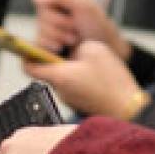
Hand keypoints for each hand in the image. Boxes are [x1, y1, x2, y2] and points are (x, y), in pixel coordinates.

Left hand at [25, 41, 145, 120]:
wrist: (128, 108)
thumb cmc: (112, 81)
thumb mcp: (94, 49)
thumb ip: (76, 47)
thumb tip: (72, 52)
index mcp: (59, 76)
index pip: (28, 66)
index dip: (26, 54)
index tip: (30, 45)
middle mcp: (60, 90)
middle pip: (47, 70)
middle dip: (55, 57)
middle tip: (69, 47)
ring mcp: (70, 98)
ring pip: (62, 77)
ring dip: (69, 67)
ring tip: (88, 61)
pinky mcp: (79, 102)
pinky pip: (73, 85)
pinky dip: (79, 77)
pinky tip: (95, 73)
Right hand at [32, 0, 129, 58]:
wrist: (106, 51)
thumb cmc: (98, 26)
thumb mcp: (84, 5)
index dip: (52, 5)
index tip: (67, 10)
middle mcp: (54, 11)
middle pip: (41, 15)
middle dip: (60, 24)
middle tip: (76, 27)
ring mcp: (50, 28)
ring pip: (40, 30)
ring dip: (59, 36)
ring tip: (74, 39)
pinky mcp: (47, 44)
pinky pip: (39, 43)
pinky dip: (53, 45)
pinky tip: (64, 47)